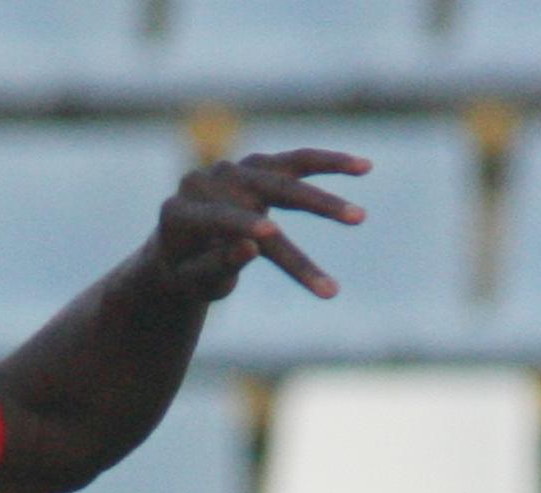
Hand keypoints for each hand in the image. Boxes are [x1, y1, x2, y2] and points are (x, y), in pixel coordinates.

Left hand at [147, 148, 368, 303]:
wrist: (176, 254)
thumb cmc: (186, 274)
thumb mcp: (193, 282)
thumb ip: (216, 266)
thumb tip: (251, 248)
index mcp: (179, 212)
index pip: (216, 216)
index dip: (242, 224)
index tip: (270, 234)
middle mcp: (204, 183)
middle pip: (264, 189)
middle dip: (312, 205)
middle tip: (356, 219)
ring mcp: (231, 171)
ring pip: (286, 173)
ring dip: (327, 185)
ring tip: (363, 195)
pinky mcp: (255, 167)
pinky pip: (295, 162)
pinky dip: (327, 163)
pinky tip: (364, 167)